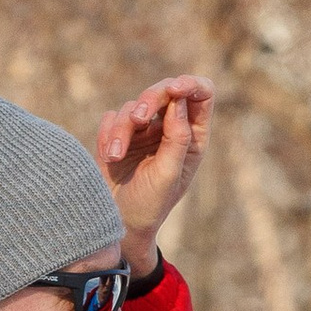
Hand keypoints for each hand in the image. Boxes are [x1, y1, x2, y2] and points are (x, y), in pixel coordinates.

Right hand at [94, 73, 213, 271]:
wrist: (116, 225)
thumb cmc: (149, 205)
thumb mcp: (168, 174)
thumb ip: (176, 137)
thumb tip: (178, 100)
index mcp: (192, 137)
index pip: (202, 95)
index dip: (190, 84)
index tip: (175, 89)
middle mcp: (169, 129)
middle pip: (165, 91)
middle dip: (149, 100)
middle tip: (137, 119)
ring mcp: (143, 132)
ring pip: (132, 107)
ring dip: (122, 129)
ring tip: (114, 156)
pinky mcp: (118, 136)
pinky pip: (111, 118)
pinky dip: (108, 134)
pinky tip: (108, 158)